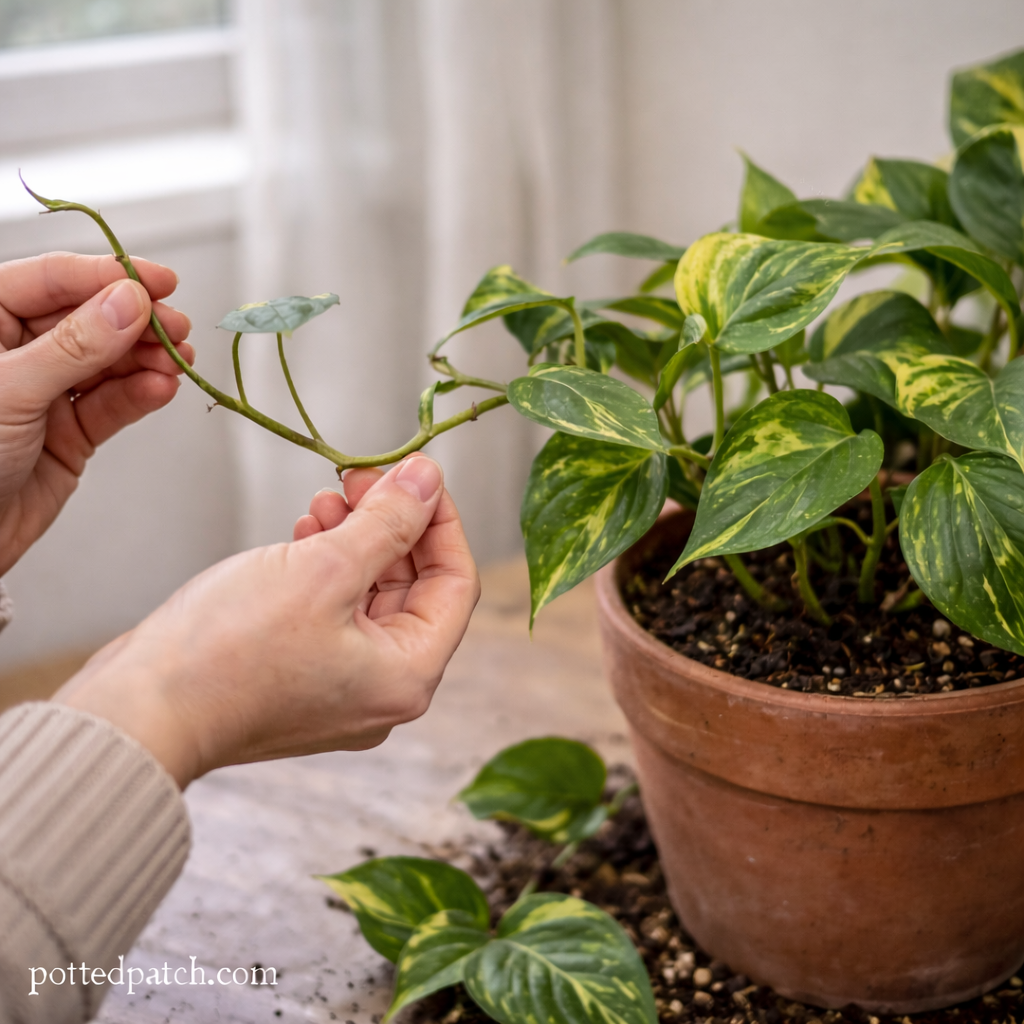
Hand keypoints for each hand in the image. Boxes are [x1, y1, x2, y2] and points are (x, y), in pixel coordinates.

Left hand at [0, 253, 192, 574]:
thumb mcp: (12, 391)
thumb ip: (75, 346)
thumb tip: (127, 302)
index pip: (51, 280)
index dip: (107, 275)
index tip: (157, 281)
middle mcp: (17, 352)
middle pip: (89, 318)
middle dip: (137, 322)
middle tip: (176, 327)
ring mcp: (46, 393)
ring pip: (109, 362)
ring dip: (148, 360)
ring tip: (177, 362)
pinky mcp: (70, 433)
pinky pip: (113, 404)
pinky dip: (141, 396)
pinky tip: (161, 388)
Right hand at [54, 455, 479, 787]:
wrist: (138, 712)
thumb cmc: (230, 651)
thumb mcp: (324, 569)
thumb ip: (388, 521)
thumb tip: (429, 478)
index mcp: (407, 676)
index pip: (455, 583)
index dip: (440, 520)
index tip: (415, 474)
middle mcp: (382, 690)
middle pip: (413, 588)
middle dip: (390, 525)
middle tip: (359, 478)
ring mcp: (339, 689)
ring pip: (370, 596)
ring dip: (355, 540)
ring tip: (324, 500)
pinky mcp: (299, 678)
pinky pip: (334, 613)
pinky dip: (326, 569)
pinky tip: (302, 533)